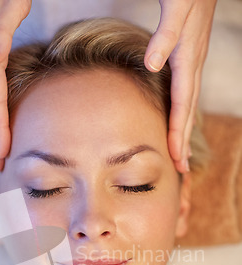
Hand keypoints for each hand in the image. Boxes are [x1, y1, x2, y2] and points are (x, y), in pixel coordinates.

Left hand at [144, 0, 216, 172]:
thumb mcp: (176, 8)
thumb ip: (164, 36)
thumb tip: (152, 65)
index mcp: (188, 58)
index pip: (182, 104)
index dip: (177, 131)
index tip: (174, 156)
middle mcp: (193, 64)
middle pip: (188, 111)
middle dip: (183, 140)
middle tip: (180, 168)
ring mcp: (192, 60)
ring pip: (189, 103)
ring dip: (184, 129)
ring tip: (180, 152)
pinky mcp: (188, 55)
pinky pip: (186, 92)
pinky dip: (183, 111)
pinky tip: (178, 117)